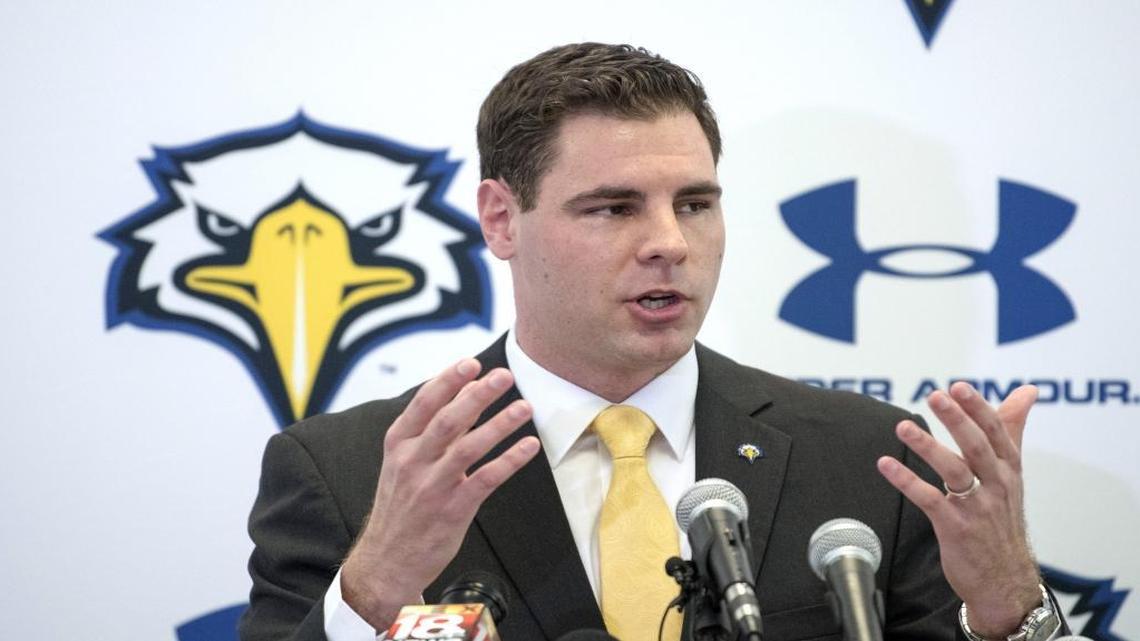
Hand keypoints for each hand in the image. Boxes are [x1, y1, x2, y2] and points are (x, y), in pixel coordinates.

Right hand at [340, 358, 539, 628]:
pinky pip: (486, 479)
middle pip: (448, 420)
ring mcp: (432, 486)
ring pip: (469, 447)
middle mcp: (412, 461)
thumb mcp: (405, 461)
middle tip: (504, 376)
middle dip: (478, 395)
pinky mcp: (453, 510)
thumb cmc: (402, 504)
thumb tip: (466, 391)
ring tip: (524, 407)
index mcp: (398, 444)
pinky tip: (528, 447)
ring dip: (499, 424)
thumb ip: (434, 428)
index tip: (472, 363)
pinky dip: (509, 460)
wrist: (387, 560)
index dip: (449, 381)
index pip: (424, 403)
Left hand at [877, 382, 1041, 637]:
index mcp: (1008, 470)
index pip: (998, 433)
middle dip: (958, 420)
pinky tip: (886, 465)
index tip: (959, 387)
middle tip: (936, 396)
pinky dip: (906, 481)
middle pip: (978, 447)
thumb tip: (1027, 391)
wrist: (1006, 581)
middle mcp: (996, 486)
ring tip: (903, 427)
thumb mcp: (1012, 473)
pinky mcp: (955, 527)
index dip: (979, 409)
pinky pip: (929, 499)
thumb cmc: (1003, 519)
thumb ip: (1012, 430)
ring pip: (954, 471)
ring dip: (928, 447)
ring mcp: (976, 507)